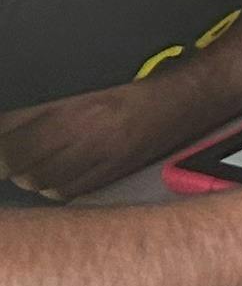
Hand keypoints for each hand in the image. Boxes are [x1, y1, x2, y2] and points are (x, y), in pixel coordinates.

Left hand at [0, 82, 204, 202]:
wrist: (179, 103)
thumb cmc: (128, 92)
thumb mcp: (78, 93)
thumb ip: (37, 111)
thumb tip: (5, 128)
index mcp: (70, 114)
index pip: (11, 143)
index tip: (0, 146)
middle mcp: (83, 140)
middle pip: (22, 167)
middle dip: (8, 162)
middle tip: (9, 153)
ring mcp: (98, 162)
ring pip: (40, 184)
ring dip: (29, 176)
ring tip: (31, 162)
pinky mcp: (110, 177)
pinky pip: (66, 193)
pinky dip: (52, 187)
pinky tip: (56, 174)